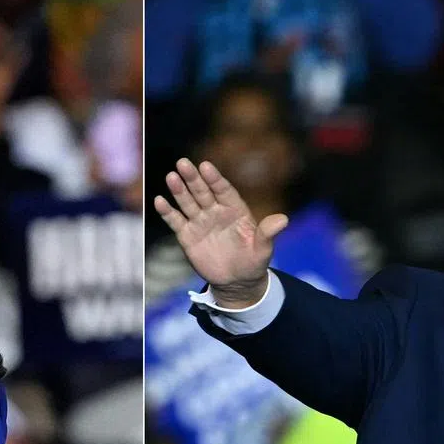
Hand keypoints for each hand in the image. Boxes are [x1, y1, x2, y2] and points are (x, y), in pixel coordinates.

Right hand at [154, 159, 286, 306]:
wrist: (236, 281)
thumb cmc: (253, 261)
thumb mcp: (263, 248)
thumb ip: (268, 232)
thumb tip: (283, 220)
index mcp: (235, 209)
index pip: (223, 190)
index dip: (215, 178)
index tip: (206, 166)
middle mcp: (216, 212)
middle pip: (203, 191)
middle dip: (193, 178)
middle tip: (183, 163)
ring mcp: (200, 222)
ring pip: (188, 202)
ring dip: (179, 190)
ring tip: (171, 177)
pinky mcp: (188, 236)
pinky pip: (176, 221)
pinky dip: (167, 212)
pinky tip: (159, 201)